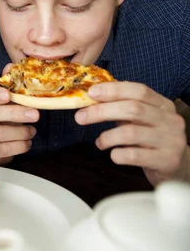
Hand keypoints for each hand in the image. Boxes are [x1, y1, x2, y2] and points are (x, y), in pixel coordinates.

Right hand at [0, 64, 37, 164]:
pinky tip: (27, 142)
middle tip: (35, 114)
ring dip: (20, 131)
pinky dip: (19, 145)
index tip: (7, 94)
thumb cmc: (0, 120)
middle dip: (13, 113)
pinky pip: (3, 149)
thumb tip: (10, 65)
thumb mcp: (2, 102)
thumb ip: (7, 84)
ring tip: (32, 130)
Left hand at [75, 81, 189, 185]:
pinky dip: (117, 154)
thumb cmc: (151, 139)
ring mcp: (171, 140)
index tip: (91, 93)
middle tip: (80, 117)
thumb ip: (122, 108)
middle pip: (133, 109)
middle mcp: (170, 120)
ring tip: (100, 142)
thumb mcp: (141, 120)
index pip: (139, 90)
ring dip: (107, 136)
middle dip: (101, 111)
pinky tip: (114, 155)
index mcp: (163, 105)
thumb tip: (90, 99)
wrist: (177, 166)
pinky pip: (134, 155)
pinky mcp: (167, 160)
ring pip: (131, 133)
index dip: (113, 90)